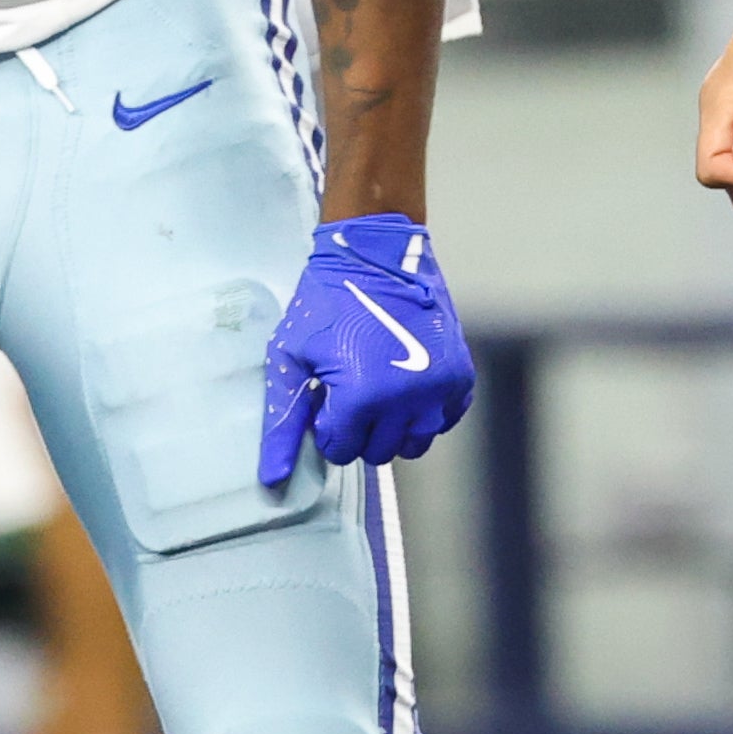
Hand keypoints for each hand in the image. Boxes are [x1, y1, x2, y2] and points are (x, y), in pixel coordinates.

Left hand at [257, 215, 476, 484]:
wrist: (377, 253)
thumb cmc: (326, 303)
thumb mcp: (289, 358)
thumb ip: (281, 423)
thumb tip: (272, 480)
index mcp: (361, 398)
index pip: (342, 450)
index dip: (328, 423)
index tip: (326, 392)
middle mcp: (406, 399)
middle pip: (378, 451)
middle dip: (359, 428)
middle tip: (351, 388)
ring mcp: (439, 387)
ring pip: (415, 443)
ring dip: (394, 426)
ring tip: (379, 388)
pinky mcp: (460, 373)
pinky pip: (445, 420)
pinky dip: (426, 411)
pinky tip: (406, 384)